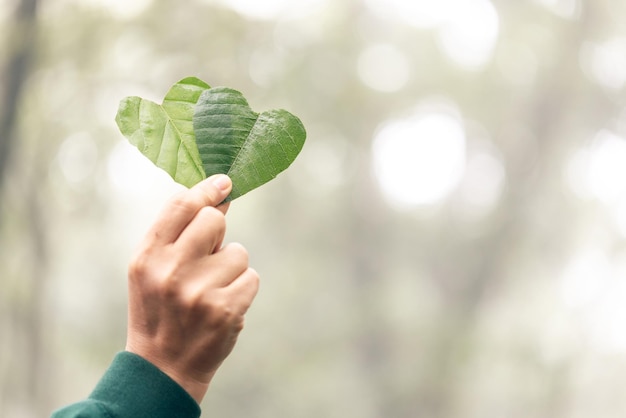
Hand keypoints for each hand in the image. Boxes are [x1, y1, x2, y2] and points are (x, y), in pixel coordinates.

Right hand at [124, 174, 259, 402]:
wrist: (164, 367)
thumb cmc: (160, 309)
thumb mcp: (153, 269)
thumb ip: (180, 231)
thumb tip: (220, 193)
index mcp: (147, 256)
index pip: (181, 205)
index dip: (206, 190)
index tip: (225, 182)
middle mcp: (170, 270)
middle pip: (215, 219)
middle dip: (218, 233)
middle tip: (208, 257)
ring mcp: (198, 291)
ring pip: (239, 252)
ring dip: (231, 268)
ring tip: (210, 291)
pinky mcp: (226, 310)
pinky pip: (252, 277)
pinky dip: (243, 289)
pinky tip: (223, 306)